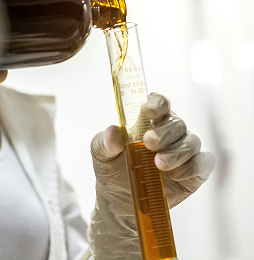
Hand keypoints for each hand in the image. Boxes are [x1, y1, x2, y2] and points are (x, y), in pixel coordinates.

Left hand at [88, 93, 215, 257]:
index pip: (159, 103)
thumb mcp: (101, 155)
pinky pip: (203, 163)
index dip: (157, 103)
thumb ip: (105, 142)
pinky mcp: (194, 171)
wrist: (118, 201)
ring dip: (176, 152)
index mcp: (148, 121)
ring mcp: (183, 151)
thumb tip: (112, 131)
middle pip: (177, 123)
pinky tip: (175, 175)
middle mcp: (169, 132)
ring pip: (191, 142)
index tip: (149, 111)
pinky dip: (193, 167)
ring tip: (159, 164)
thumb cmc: (112, 169)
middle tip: (149, 144)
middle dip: (164, 132)